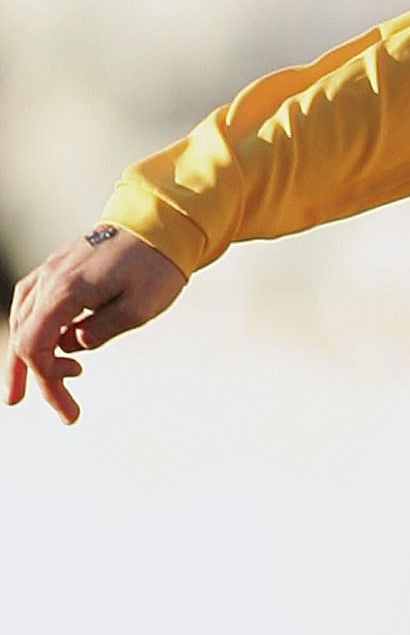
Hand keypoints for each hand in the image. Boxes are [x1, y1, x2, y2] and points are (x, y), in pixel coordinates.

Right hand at [6, 225, 187, 422]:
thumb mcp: (140, 307)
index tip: (70, 408)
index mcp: (66, 291)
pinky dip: (36, 328)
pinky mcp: (59, 268)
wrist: (161, 224)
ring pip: (23, 318)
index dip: (46, 382)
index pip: (35, 345)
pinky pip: (33, 302)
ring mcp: (51, 271)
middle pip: (24, 335)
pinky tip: (53, 346)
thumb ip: (104, 329)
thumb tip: (74, 347)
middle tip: (59, 410)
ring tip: (42, 383)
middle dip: (33, 377)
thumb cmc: (155, 266)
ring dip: (29, 355)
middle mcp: (50, 279)